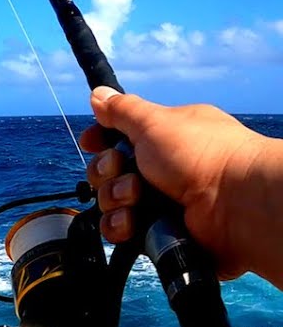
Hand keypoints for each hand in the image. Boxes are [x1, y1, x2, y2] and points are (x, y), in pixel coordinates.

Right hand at [80, 86, 282, 286]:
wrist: (235, 203)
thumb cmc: (200, 154)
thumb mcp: (155, 122)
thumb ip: (122, 110)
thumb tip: (98, 94)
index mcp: (164, 139)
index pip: (118, 139)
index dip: (101, 142)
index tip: (92, 142)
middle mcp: (161, 170)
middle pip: (108, 171)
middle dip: (107, 171)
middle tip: (123, 170)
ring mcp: (158, 202)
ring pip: (111, 202)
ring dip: (115, 198)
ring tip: (135, 198)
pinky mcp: (156, 232)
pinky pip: (120, 230)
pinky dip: (120, 226)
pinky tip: (132, 222)